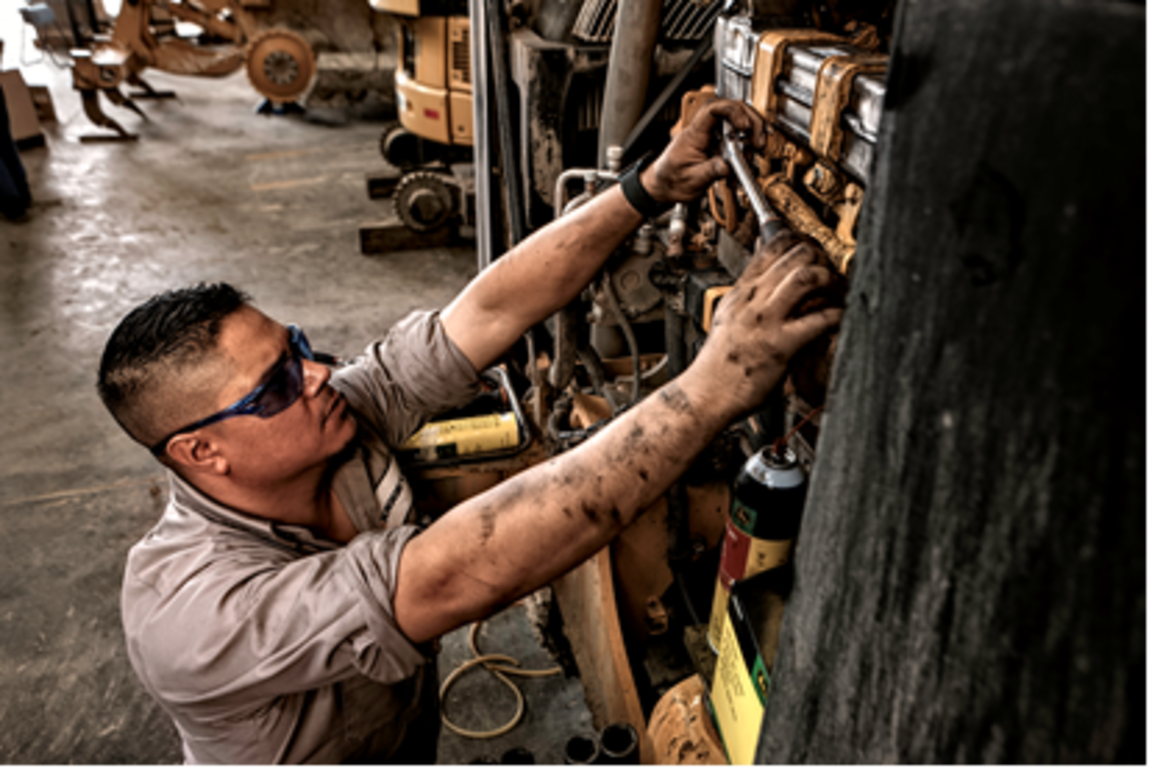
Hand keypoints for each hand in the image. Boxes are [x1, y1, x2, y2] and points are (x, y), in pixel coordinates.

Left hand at [642, 99, 766, 204]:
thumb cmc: (670, 180)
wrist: (663, 187)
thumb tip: (727, 167)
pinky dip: (742, 156)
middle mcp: (704, 132)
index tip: (745, 125)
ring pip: (737, 129)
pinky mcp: (717, 147)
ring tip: (750, 158)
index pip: (713, 109)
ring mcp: (712, 138)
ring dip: (748, 143)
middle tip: (758, 142)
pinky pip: (735, 145)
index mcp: (694, 133)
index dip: (733, 111)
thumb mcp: (691, 179)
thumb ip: (710, 171)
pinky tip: (738, 170)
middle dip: (751, 124)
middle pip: (732, 113)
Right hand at [684, 233, 843, 416]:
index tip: (815, 252)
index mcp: (742, 290)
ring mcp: (765, 321)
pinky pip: (818, 319)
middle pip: (796, 253)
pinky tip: (840, 318)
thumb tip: (766, 264)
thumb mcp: (729, 314)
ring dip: (830, 279)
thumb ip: (750, 290)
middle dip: (822, 258)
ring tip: (836, 291)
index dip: (802, 241)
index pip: (775, 245)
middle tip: (830, 273)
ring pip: (806, 277)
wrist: (706, 394)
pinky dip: (837, 314)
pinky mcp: (780, 346)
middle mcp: (753, 299)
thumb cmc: (720, 362)